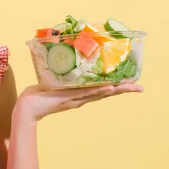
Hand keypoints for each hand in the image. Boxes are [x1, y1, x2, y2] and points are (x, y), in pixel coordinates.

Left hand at [14, 82, 142, 121]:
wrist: (27, 107)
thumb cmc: (38, 94)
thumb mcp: (54, 82)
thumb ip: (61, 76)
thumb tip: (64, 62)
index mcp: (79, 95)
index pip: (102, 89)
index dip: (117, 86)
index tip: (131, 82)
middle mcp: (80, 98)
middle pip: (106, 92)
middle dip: (123, 89)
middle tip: (140, 87)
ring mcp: (75, 98)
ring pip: (100, 93)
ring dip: (115, 89)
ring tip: (130, 86)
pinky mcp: (68, 97)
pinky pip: (85, 93)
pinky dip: (98, 91)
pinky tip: (109, 88)